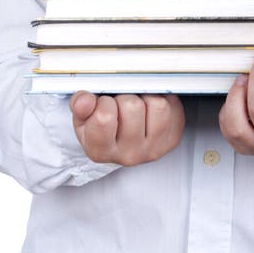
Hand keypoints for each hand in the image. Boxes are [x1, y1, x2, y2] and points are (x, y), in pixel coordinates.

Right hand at [70, 92, 184, 165]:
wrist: (122, 140)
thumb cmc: (103, 126)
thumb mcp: (84, 118)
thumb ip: (80, 106)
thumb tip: (85, 100)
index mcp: (100, 151)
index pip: (104, 117)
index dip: (103, 102)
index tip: (103, 104)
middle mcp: (128, 155)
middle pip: (133, 107)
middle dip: (125, 97)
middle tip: (121, 104)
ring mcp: (153, 149)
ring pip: (157, 105)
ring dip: (147, 97)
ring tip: (138, 104)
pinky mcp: (171, 140)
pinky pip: (173, 106)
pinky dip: (163, 99)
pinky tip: (151, 107)